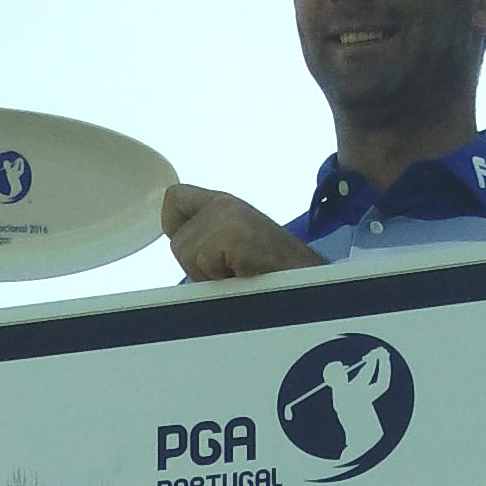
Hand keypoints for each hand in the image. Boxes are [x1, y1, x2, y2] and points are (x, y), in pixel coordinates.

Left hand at [161, 184, 323, 280]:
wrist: (311, 287)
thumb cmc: (274, 279)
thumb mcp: (235, 251)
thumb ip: (208, 241)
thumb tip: (179, 248)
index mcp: (224, 204)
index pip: (174, 198)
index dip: (177, 230)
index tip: (200, 255)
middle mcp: (225, 202)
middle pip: (177, 240)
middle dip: (197, 267)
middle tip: (232, 273)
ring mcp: (229, 214)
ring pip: (186, 253)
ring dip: (209, 276)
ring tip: (240, 275)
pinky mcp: (234, 232)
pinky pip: (201, 261)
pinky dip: (219, 279)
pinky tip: (244, 276)